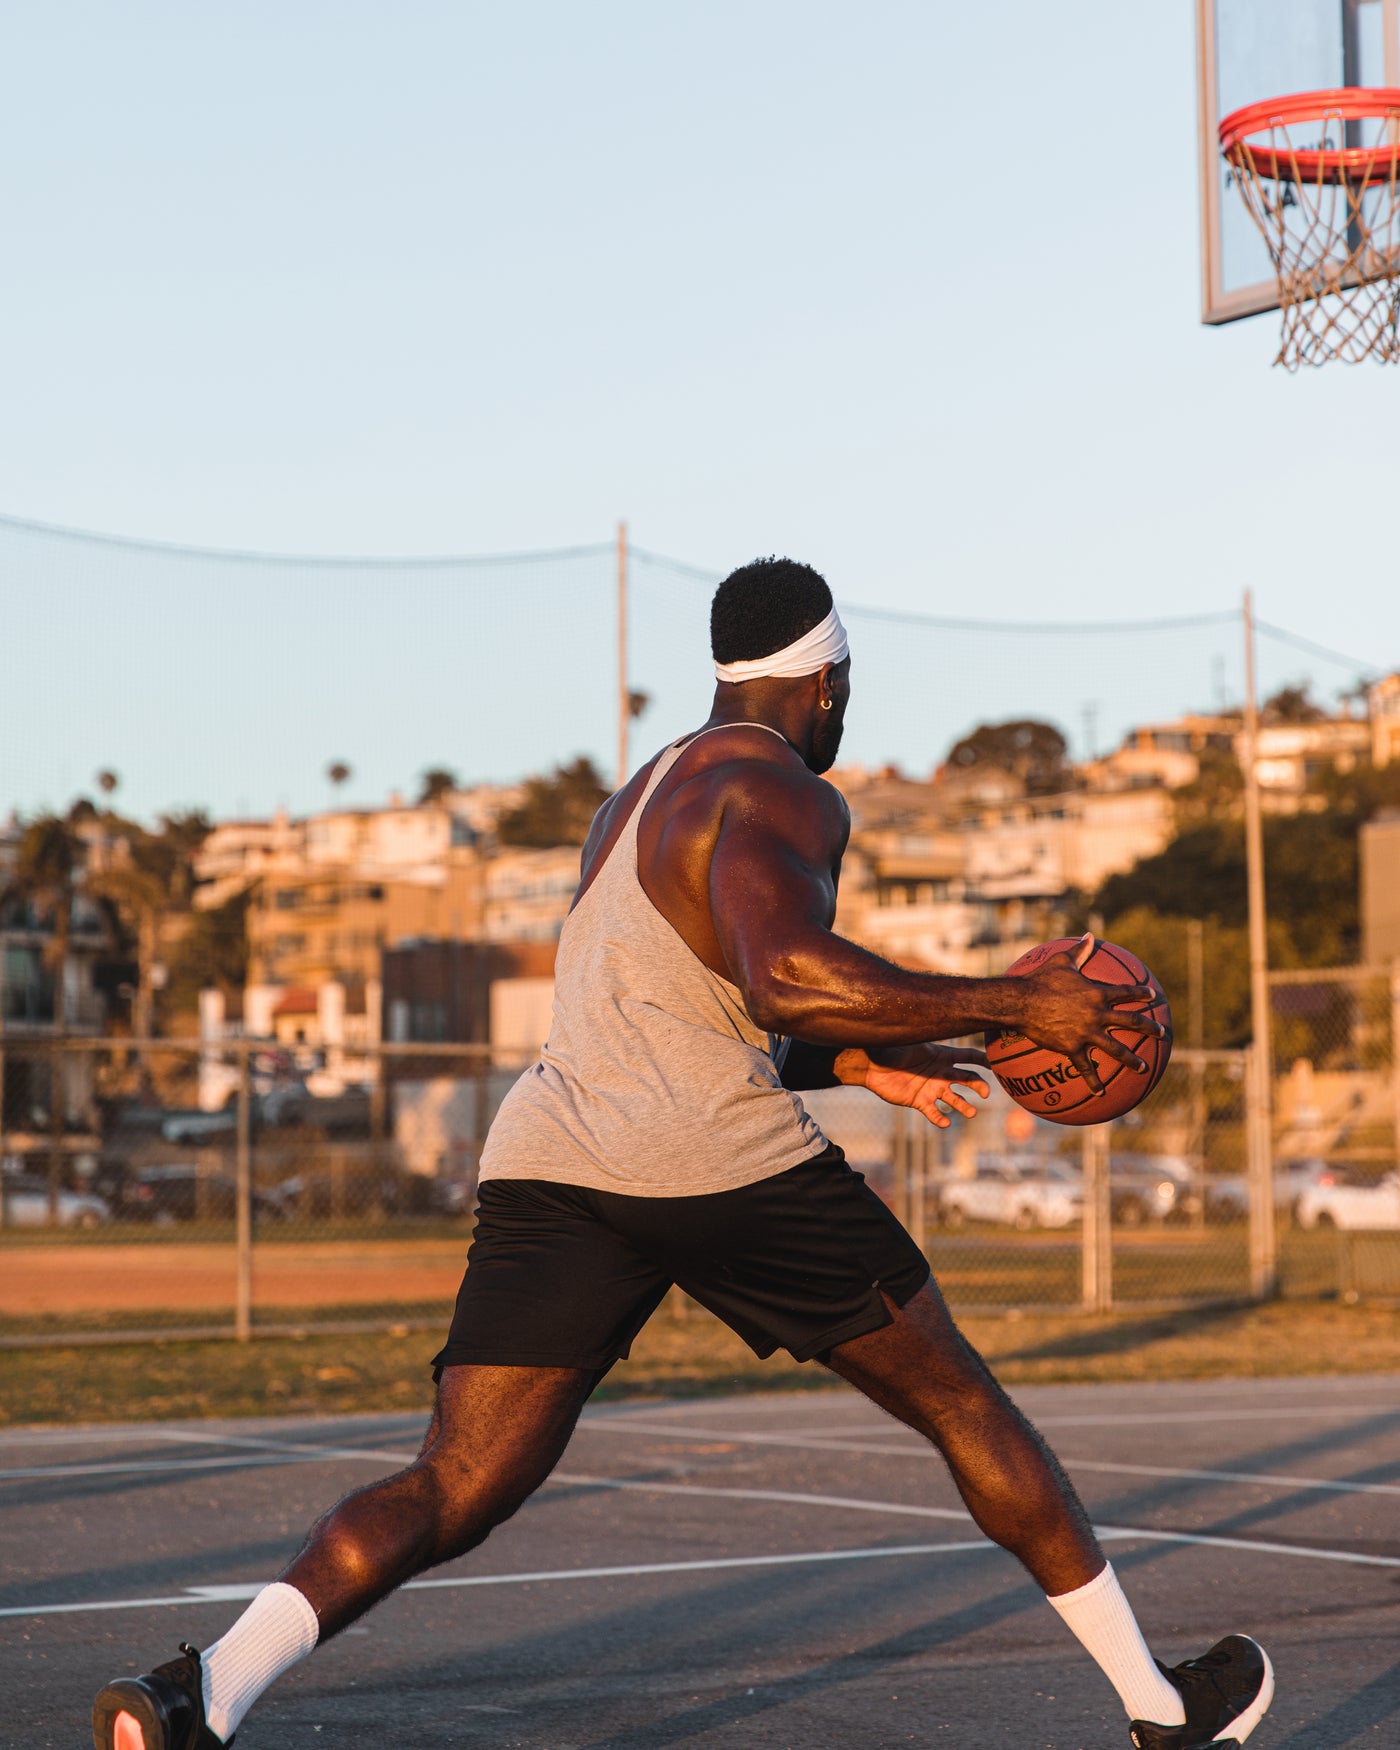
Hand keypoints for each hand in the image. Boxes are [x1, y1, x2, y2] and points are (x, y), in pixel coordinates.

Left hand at [833, 1042, 990, 1127]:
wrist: (869, 1065)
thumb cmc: (887, 1047)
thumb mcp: (905, 1038)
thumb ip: (918, 1031)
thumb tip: (923, 1009)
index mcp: (940, 1055)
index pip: (967, 1056)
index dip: (982, 1059)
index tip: (997, 1064)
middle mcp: (940, 1072)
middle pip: (967, 1079)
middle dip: (979, 1086)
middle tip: (985, 1093)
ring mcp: (931, 1088)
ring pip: (954, 1099)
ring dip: (964, 1106)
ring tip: (971, 1112)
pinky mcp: (919, 1101)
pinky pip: (933, 1112)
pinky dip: (940, 1119)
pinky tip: (945, 1123)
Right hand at [1015, 934, 1164, 1096]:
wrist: (1021, 1002)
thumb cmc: (1039, 979)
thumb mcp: (1061, 961)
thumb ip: (1079, 951)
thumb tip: (1089, 935)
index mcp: (1097, 993)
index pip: (1126, 993)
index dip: (1141, 994)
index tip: (1152, 997)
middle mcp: (1097, 1013)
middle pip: (1131, 1022)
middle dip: (1149, 1028)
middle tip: (1161, 1033)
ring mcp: (1087, 1032)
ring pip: (1116, 1048)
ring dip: (1131, 1059)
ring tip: (1143, 1067)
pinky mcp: (1073, 1047)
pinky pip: (1086, 1068)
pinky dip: (1094, 1081)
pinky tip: (1101, 1093)